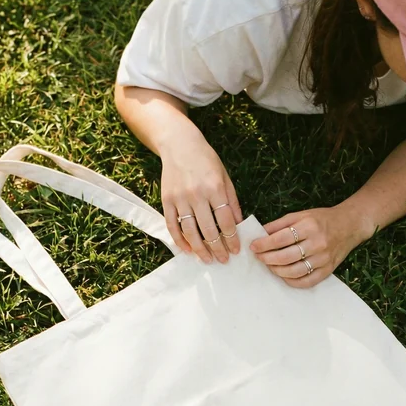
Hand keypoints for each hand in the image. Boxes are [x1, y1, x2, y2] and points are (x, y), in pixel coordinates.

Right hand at [160, 130, 243, 263]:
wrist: (179, 145)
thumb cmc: (206, 160)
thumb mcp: (224, 177)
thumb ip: (232, 201)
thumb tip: (238, 225)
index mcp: (215, 188)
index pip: (226, 221)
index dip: (232, 239)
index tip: (235, 251)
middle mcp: (197, 195)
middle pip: (209, 230)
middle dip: (217, 248)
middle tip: (223, 260)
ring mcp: (180, 198)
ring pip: (190, 232)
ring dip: (199, 249)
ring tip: (207, 260)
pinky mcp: (166, 200)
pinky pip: (172, 225)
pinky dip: (179, 240)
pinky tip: (187, 250)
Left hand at [250, 204, 371, 287]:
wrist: (350, 225)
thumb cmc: (322, 219)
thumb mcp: (301, 215)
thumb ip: (280, 224)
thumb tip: (260, 234)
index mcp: (309, 226)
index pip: (281, 238)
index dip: (264, 244)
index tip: (254, 246)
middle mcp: (318, 243)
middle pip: (286, 256)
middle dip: (268, 258)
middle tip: (259, 257)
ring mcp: (324, 258)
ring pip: (295, 271)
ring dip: (277, 270)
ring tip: (269, 265)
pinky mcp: (328, 269)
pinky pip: (308, 281)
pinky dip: (293, 281)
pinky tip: (284, 275)